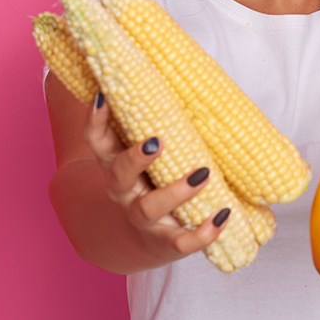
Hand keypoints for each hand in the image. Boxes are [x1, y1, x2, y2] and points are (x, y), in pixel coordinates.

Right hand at [81, 91, 229, 260]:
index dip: (95, 119)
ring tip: (203, 175)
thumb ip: (158, 125)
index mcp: (116, 164)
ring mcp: (142, 219)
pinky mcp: (164, 241)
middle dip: (135, 158)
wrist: (146, 239)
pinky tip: (223, 216)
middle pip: (118, 174)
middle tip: (156, 141)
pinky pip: (180, 242)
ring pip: (148, 208)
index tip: (104, 95)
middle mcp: (123, 191)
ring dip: (174, 192)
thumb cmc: (153, 182)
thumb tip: (191, 76)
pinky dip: (202, 233)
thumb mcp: (148, 155)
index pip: (97, 140)